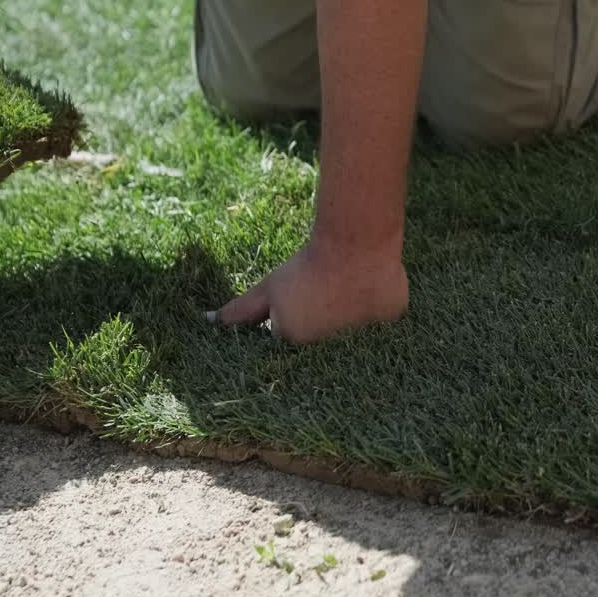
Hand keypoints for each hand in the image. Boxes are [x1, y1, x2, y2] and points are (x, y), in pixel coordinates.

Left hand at [209, 240, 407, 343]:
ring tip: (348, 291)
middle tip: (327, 294)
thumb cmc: (308, 265)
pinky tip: (369, 292)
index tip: (304, 299)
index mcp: (296, 345)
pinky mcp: (389, 328)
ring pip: (353, 339)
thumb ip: (239, 311)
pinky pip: (380, 328)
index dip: (295, 319)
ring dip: (349, 323)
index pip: (291, 342)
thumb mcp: (270, 287)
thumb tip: (208, 323)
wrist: (355, 244)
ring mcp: (364, 343)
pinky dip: (375, 313)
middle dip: (322, 325)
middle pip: (321, 345)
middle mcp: (329, 353)